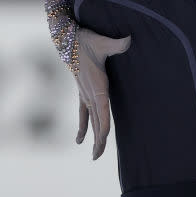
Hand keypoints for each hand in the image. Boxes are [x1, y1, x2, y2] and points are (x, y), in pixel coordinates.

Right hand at [74, 27, 130, 158]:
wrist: (67, 39)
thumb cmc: (86, 41)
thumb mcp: (101, 42)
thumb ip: (116, 44)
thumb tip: (128, 39)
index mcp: (97, 85)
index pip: (101, 108)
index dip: (103, 123)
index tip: (104, 137)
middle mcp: (90, 93)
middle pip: (96, 121)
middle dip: (98, 139)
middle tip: (97, 157)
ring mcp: (85, 94)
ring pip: (91, 121)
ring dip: (93, 138)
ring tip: (95, 156)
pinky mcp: (83, 92)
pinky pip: (83, 113)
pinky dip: (83, 127)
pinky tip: (80, 141)